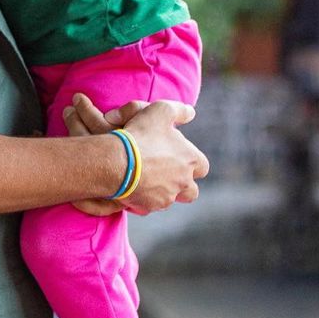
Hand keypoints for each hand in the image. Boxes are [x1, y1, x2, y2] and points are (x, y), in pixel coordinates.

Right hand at [64, 93, 208, 214]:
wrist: (116, 162)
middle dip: (181, 185)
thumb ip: (179, 110)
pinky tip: (132, 188)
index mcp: (190, 160)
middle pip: (191, 191)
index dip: (191, 162)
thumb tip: (191, 113)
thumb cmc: (140, 135)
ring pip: (169, 199)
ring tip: (145, 181)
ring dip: (161, 192)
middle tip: (165, 175)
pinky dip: (143, 199)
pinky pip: (149, 206)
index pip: (202, 166)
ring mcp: (166, 197)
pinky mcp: (148, 206)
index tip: (178, 157)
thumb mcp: (161, 110)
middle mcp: (183, 182)